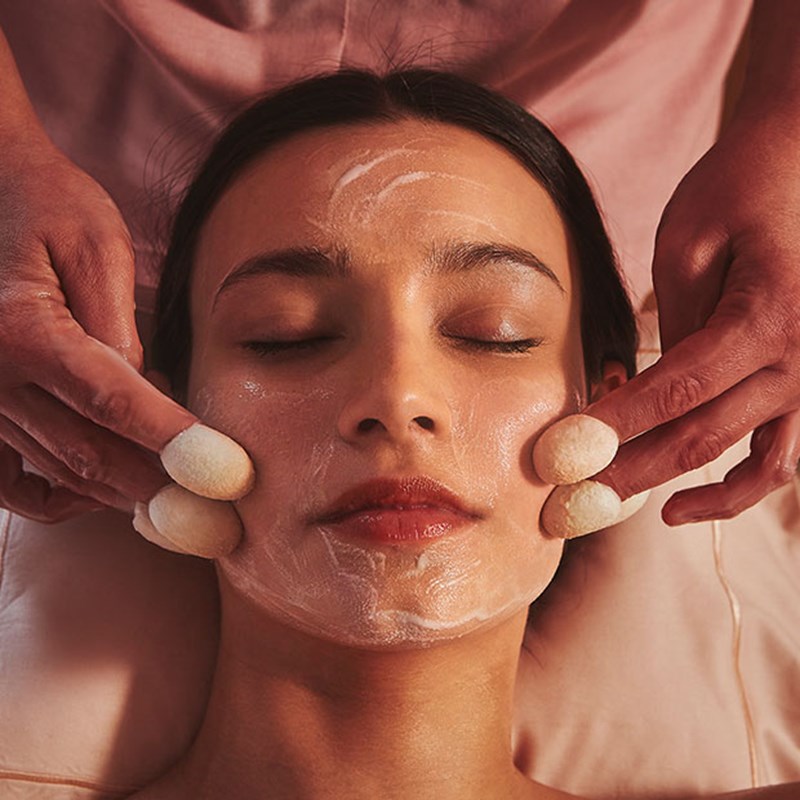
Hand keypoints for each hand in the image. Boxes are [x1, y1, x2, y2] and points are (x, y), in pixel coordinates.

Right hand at [0, 132, 196, 521]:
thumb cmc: (47, 206)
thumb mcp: (95, 246)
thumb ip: (120, 325)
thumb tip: (149, 392)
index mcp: (24, 331)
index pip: (114, 402)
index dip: (172, 442)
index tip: (224, 474)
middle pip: (88, 450)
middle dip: (157, 486)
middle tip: (213, 514)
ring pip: (59, 471)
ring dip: (122, 494)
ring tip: (180, 506)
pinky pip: (11, 483)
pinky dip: (61, 498)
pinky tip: (104, 493)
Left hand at [586, 109, 799, 524]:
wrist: (799, 160)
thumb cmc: (738, 189)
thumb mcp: (688, 241)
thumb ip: (672, 321)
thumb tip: (642, 391)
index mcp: (767, 316)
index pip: (674, 391)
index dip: (615, 427)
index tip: (562, 452)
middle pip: (703, 435)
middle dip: (629, 470)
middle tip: (571, 498)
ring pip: (750, 462)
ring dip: (681, 490)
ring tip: (620, 504)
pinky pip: (781, 456)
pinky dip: (739, 488)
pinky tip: (687, 502)